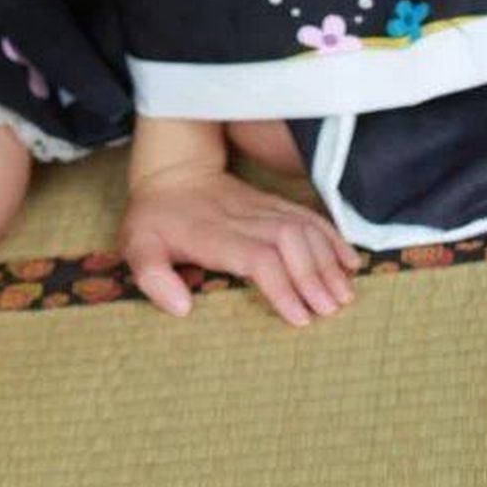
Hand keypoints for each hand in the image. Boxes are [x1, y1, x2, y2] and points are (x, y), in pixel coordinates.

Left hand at [118, 157, 362, 327]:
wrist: (171, 169)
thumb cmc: (154, 217)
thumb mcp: (136, 245)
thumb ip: (152, 277)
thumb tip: (182, 308)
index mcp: (210, 233)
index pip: (255, 256)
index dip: (282, 284)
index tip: (300, 317)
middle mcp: (241, 217)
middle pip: (288, 241)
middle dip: (314, 276)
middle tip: (331, 310)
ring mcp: (260, 207)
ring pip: (302, 226)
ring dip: (327, 260)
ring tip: (344, 295)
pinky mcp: (272, 203)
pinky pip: (307, 215)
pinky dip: (332, 236)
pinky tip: (349, 260)